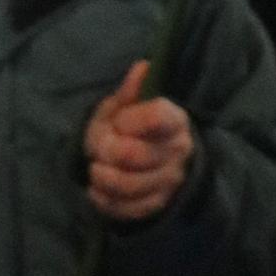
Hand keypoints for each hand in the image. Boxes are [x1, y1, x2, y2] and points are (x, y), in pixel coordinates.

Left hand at [83, 62, 195, 222]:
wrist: (142, 162)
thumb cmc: (129, 128)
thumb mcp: (124, 106)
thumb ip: (130, 92)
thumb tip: (143, 67)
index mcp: (174, 121)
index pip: (158, 117)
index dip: (131, 120)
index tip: (120, 122)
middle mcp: (178, 152)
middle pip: (135, 155)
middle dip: (107, 150)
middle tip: (98, 147)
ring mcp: (170, 181)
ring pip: (129, 185)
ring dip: (102, 176)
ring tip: (96, 168)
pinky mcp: (157, 205)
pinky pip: (127, 208)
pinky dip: (105, 199)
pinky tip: (98, 189)